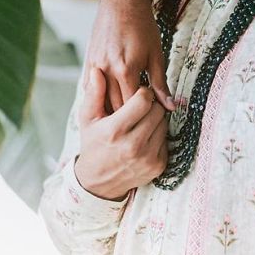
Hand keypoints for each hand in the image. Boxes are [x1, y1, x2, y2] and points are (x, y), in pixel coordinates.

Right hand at [74, 68, 167, 200]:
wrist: (98, 182)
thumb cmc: (93, 144)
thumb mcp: (88, 119)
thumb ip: (94, 94)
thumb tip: (97, 71)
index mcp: (115, 131)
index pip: (144, 100)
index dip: (142, 93)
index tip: (137, 94)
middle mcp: (133, 145)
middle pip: (157, 110)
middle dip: (150, 105)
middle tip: (140, 108)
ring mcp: (147, 157)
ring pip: (164, 123)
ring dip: (156, 119)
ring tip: (141, 122)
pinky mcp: (158, 166)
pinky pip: (166, 139)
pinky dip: (158, 135)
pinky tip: (144, 137)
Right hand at [88, 0, 174, 112]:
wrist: (122, 2)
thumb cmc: (142, 26)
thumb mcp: (156, 55)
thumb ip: (160, 83)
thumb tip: (170, 106)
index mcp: (126, 69)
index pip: (132, 105)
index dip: (140, 115)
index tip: (148, 120)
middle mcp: (107, 70)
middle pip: (114, 105)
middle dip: (126, 116)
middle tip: (136, 123)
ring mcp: (95, 66)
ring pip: (101, 99)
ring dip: (112, 109)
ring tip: (123, 117)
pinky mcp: (88, 62)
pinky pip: (91, 89)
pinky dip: (100, 98)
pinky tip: (108, 103)